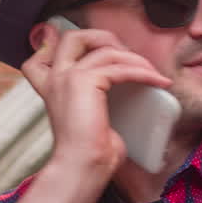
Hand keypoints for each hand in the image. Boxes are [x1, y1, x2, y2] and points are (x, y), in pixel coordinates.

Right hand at [22, 22, 171, 177]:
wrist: (83, 166)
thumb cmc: (90, 150)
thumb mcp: (91, 116)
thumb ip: (97, 96)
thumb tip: (126, 82)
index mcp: (51, 86)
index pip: (43, 52)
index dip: (68, 44)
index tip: (94, 50)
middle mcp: (55, 77)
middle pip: (74, 36)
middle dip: (105, 38)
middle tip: (128, 55)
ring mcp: (67, 76)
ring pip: (105, 49)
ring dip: (137, 59)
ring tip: (154, 74)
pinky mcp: (83, 80)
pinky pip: (120, 67)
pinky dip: (144, 72)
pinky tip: (158, 82)